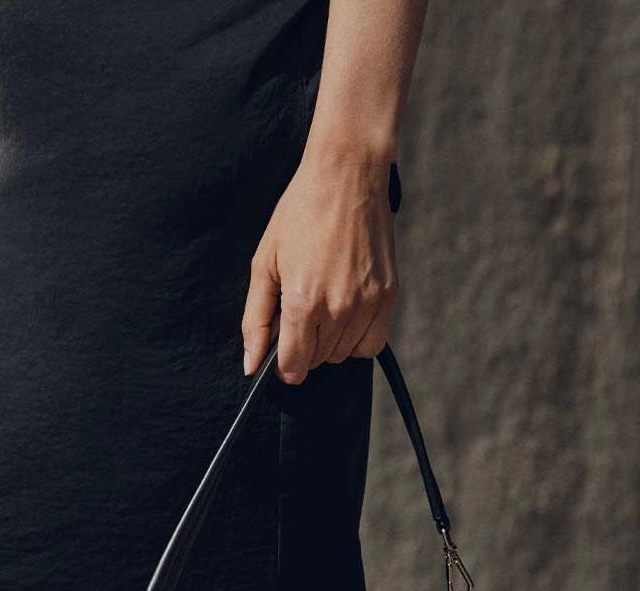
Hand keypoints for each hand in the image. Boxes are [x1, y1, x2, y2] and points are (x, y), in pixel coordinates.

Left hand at [241, 147, 397, 383]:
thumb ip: (255, 320)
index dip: (281, 365)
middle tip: (299, 310)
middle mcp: (337, 309)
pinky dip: (357, 339)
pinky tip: (345, 313)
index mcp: (302, 302)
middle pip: (317, 362)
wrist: (348, 174)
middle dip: (303, 347)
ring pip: (343, 355)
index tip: (280, 349)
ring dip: (329, 342)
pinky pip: (372, 344)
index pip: (293, 368)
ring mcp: (367, 304)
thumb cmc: (301, 214)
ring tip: (322, 303)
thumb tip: (250, 365)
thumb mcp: (264, 264)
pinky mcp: (388, 296)